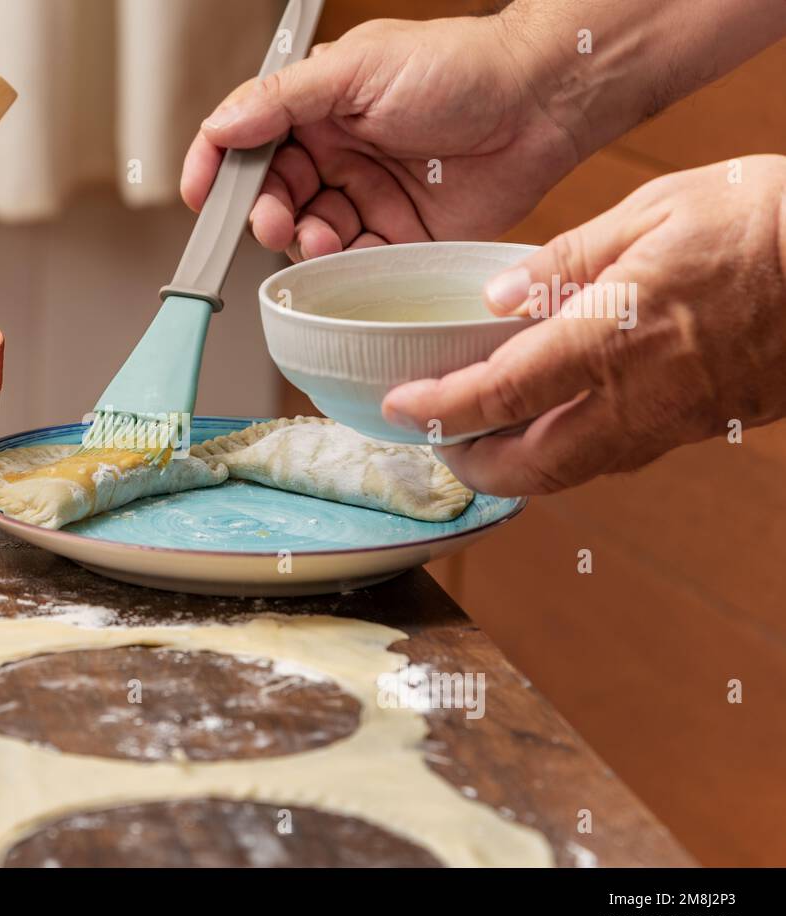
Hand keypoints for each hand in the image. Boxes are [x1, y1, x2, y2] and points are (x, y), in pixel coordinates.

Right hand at [180, 14, 581, 259]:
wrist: (541, 102)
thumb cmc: (460, 67)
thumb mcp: (358, 68)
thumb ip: (283, 99)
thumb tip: (221, 127)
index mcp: (318, 108)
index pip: (246, 138)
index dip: (214, 166)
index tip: (198, 195)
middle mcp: (336, 155)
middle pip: (271, 195)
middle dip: (263, 213)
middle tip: (273, 220)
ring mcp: (366, 198)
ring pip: (307, 235)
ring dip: (302, 242)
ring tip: (319, 236)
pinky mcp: (399, 238)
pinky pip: (352, 264)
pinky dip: (339, 268)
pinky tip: (345, 255)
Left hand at [381, 156, 785, 495]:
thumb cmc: (764, 221)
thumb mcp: (652, 212)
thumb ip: (563, 262)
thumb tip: (494, 299)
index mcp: (612, 339)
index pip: (500, 394)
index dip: (440, 409)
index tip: (398, 409)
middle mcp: (636, 399)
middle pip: (528, 466)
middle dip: (470, 465)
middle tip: (436, 440)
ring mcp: (670, 423)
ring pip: (572, 473)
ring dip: (515, 468)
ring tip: (480, 440)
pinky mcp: (699, 428)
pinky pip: (615, 458)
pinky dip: (567, 454)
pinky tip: (552, 425)